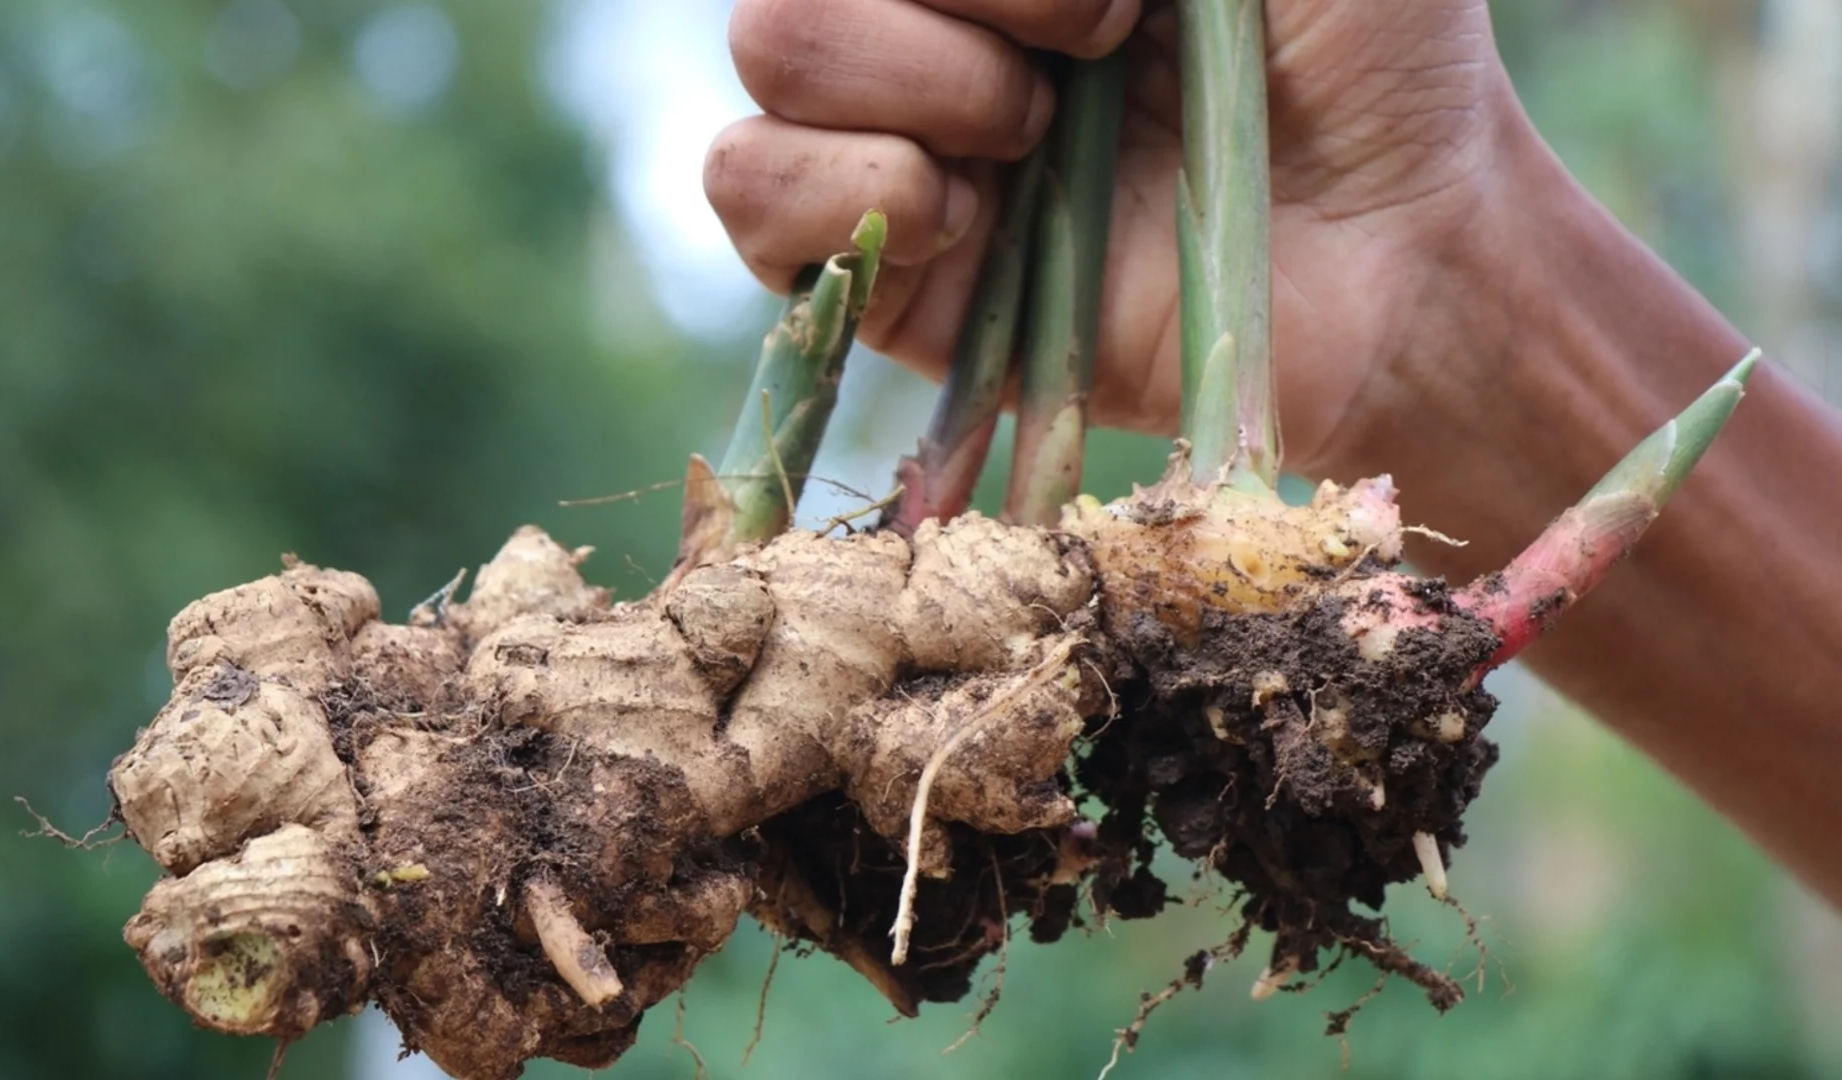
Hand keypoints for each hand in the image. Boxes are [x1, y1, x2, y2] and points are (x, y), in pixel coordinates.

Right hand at [705, 0, 1521, 475]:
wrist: (1403, 259)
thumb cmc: (1371, 58)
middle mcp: (941, 25)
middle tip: (1096, 52)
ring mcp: (901, 141)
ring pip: (770, 50)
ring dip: (916, 82)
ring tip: (1035, 141)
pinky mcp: (889, 275)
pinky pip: (751, 191)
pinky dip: (848, 189)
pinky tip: (966, 216)